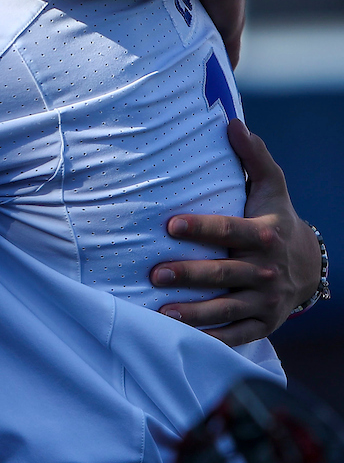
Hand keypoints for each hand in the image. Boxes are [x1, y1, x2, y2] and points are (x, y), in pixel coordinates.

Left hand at [149, 120, 321, 345]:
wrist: (307, 263)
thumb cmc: (276, 217)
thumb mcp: (272, 186)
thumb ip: (254, 156)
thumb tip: (233, 122)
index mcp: (265, 235)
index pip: (230, 230)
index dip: (201, 228)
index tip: (170, 224)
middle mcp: (266, 270)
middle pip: (223, 273)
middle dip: (189, 275)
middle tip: (155, 273)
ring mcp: (266, 301)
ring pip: (226, 308)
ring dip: (194, 313)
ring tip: (160, 313)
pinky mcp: (263, 324)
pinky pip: (236, 335)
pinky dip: (210, 339)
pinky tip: (181, 339)